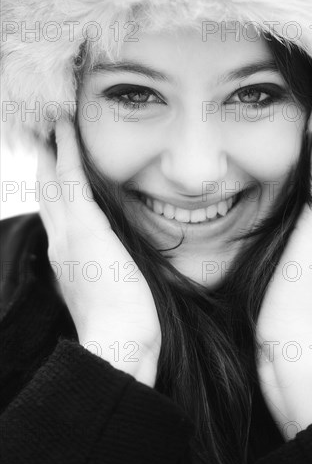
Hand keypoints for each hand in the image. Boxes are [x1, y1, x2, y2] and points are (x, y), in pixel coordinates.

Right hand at [36, 118, 160, 386]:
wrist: (117, 344)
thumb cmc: (121, 325)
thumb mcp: (107, 293)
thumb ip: (104, 272)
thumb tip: (112, 263)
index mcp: (66, 256)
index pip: (54, 210)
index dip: (49, 183)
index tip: (49, 161)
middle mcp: (59, 240)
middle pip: (45, 189)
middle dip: (41, 158)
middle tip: (37, 129)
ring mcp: (68, 232)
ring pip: (52, 178)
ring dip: (49, 146)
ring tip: (48, 119)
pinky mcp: (85, 227)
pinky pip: (72, 178)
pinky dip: (67, 150)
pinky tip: (65, 127)